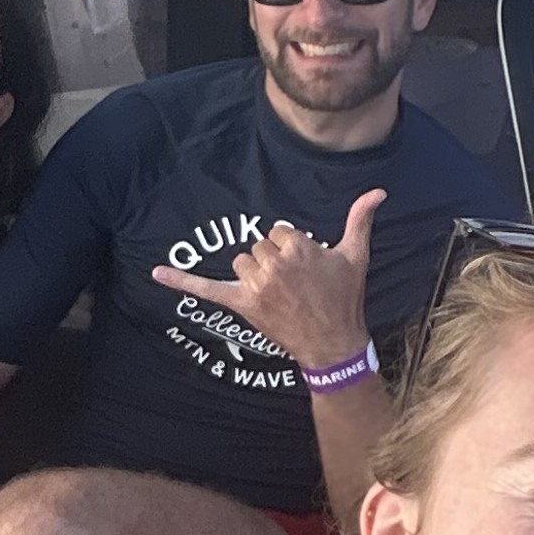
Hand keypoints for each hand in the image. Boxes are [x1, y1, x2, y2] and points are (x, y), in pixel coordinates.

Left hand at [152, 190, 383, 373]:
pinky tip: (155, 273)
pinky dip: (180, 281)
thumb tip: (378, 191)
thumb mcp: (355, 256)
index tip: (305, 268)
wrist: (334, 343)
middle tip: (294, 285)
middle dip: (274, 261)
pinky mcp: (242, 303)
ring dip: (254, 273)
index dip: (291, 247)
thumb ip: (360, 219)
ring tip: (276, 293)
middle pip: (259, 246)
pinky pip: (206, 288)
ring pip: (241, 262)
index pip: (279, 231)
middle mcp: (275, 263)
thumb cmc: (345, 298)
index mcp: (299, 247)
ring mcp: (257, 285)